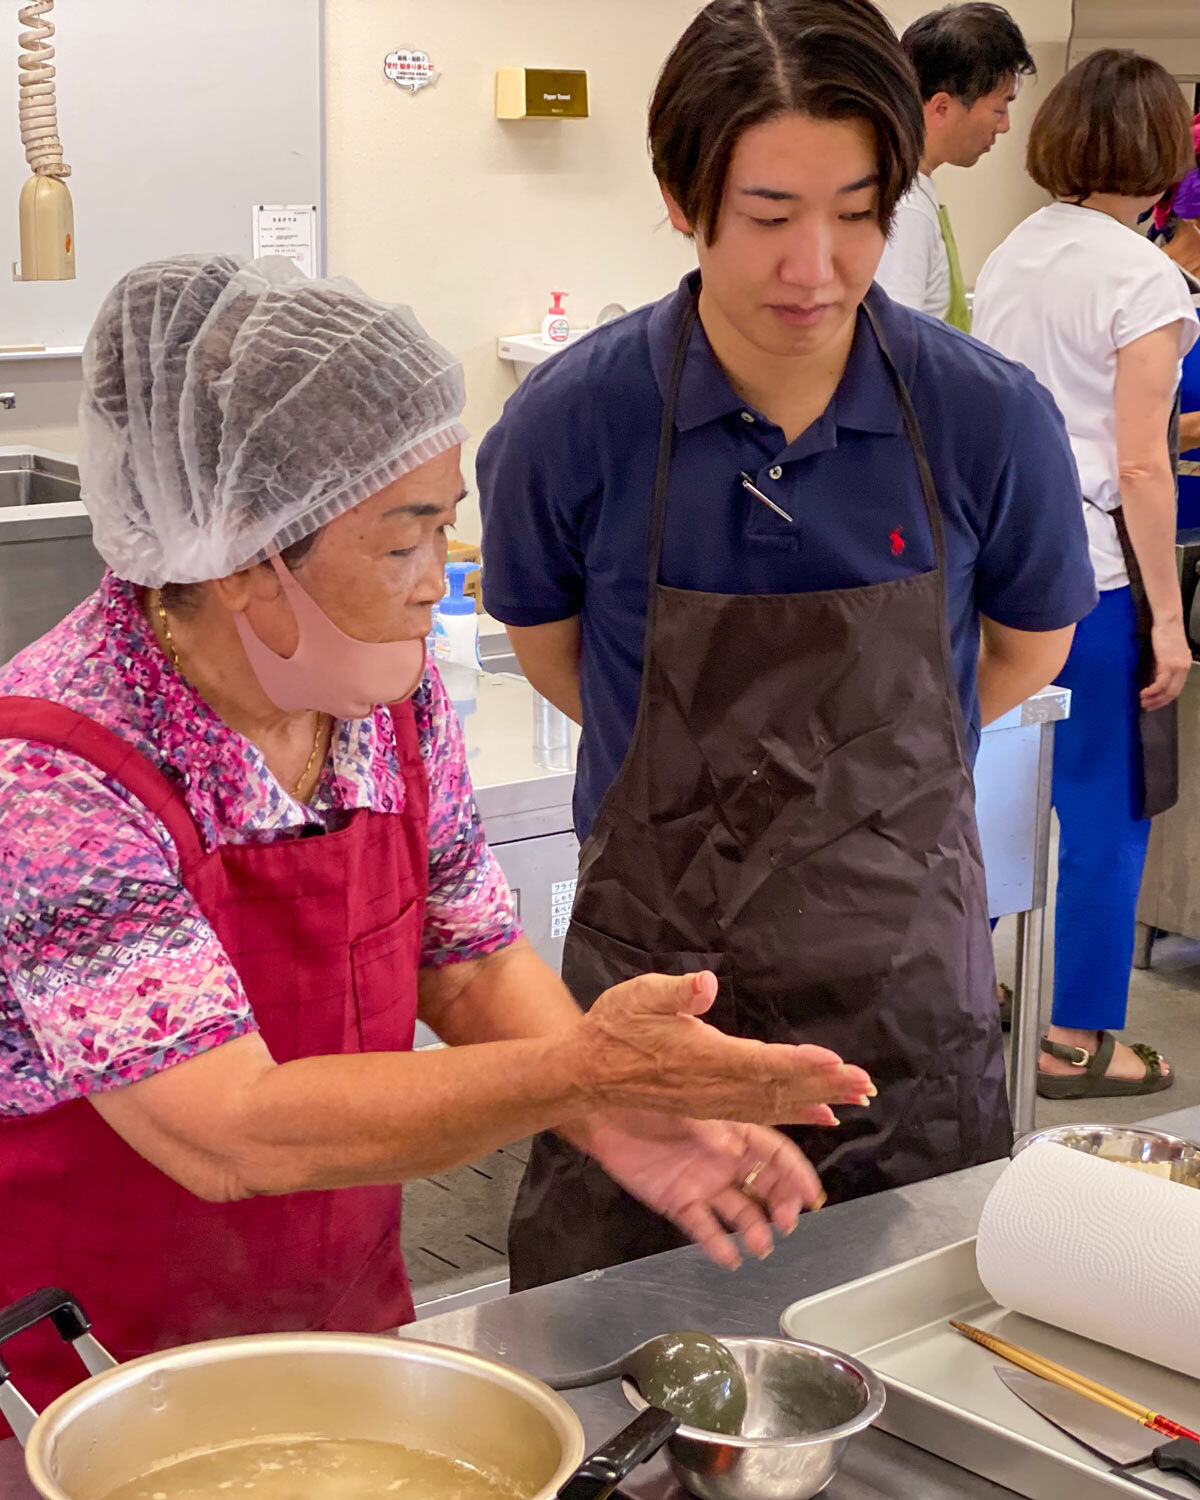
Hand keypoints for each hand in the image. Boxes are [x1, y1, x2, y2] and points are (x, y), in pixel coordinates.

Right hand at [571, 970, 873, 1123]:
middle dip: (823, 1085)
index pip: (761, 1062)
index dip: (800, 1064)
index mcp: (701, 1057)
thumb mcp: (638, 996)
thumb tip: (706, 984)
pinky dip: (791, 1114)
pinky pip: (759, 1115)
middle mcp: (713, 1086)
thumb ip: (675, 992)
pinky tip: (817, 1116)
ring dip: (815, 1101)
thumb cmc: (614, 1029)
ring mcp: (712, 1102)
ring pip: (773, 1105)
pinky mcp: (710, 1109)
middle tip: (863, 1083)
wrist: (587, 1072)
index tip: (835, 1062)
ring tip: (852, 1098)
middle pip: (778, 1088)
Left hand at [583, 1113, 822, 1269]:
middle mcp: (723, 1158)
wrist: (603, 1111)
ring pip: (739, 1211)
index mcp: (733, 1129)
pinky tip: (728, 1256)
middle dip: (782, 1204)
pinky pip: (703, 1226)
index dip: (795, 1173)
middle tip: (789, 1222)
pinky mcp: (678, 1200)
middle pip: (765, 1185)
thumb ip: (715, 1132)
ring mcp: (702, 1181)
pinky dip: (717, 1243)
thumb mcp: (688, 1109)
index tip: (810, 1194)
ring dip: (754, 1229)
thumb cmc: (647, 1097)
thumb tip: (736, 1150)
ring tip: (760, 1244)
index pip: (775, 1153)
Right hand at [1144, 619, 1190, 709]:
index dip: (1165, 699)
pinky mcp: (1168, 664)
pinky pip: (1161, 683)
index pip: (1176, 688)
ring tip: (1143, 701)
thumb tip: (1152, 680)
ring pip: (1167, 691)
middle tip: (1147, 706)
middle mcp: (1183, 668)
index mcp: (1184, 666)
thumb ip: (1161, 667)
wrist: (1168, 621)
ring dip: (1154, 699)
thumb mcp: (1164, 653)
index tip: (1154, 704)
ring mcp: (1177, 667)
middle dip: (1159, 703)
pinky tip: (1144, 692)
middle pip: (1173, 693)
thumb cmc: (1164, 632)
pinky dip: (1152, 691)